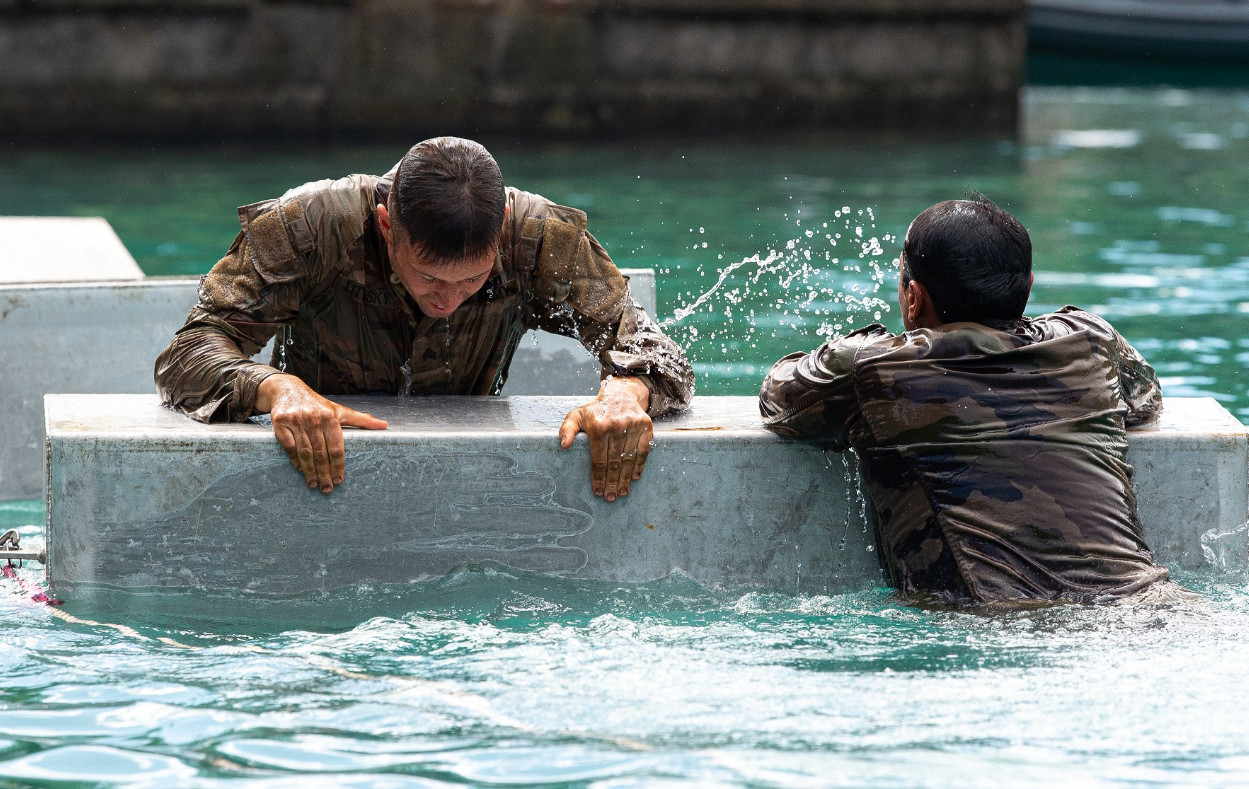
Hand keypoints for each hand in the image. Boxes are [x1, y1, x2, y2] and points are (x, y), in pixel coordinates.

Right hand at [256, 373, 387, 493]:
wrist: (287, 389)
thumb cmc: (317, 405)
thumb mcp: (339, 411)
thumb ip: (361, 420)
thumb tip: (385, 425)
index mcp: (330, 417)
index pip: (336, 447)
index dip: (338, 465)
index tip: (339, 480)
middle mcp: (314, 419)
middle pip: (321, 453)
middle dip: (325, 473)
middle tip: (327, 489)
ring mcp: (296, 421)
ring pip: (305, 452)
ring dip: (310, 471)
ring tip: (314, 484)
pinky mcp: (280, 423)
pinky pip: (289, 446)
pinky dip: (294, 460)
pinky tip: (300, 470)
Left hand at [558, 376, 652, 501]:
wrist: (621, 394)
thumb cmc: (596, 410)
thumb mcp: (577, 415)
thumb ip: (567, 429)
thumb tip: (564, 445)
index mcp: (598, 426)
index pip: (598, 459)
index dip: (598, 477)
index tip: (597, 491)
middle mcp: (616, 426)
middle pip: (614, 462)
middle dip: (611, 482)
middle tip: (610, 497)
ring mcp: (633, 426)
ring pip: (629, 459)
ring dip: (625, 478)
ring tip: (622, 492)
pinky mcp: (646, 426)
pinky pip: (644, 450)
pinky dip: (640, 465)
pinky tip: (634, 477)